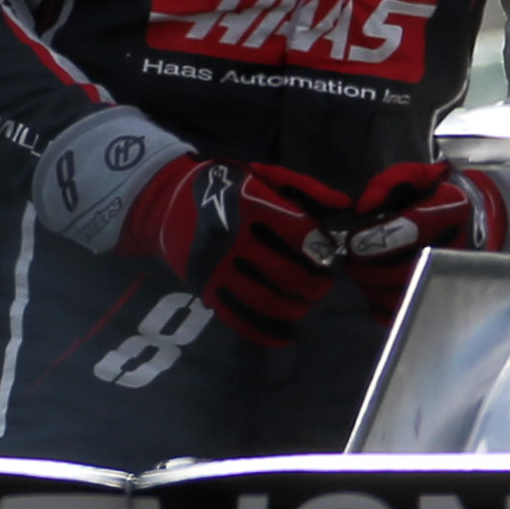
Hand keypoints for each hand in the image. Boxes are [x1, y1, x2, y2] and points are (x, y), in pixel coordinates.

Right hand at [121, 155, 341, 342]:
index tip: (329, 255)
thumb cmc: (224, 186)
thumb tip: (343, 205)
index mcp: (249, 204)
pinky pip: (239, 318)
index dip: (322, 248)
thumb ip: (303, 187)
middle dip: (315, 284)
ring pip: (266, 300)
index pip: (299, 232)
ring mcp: (216, 267)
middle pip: (287, 272)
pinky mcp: (205, 288)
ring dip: (296, 308)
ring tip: (305, 303)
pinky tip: (287, 333)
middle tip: (323, 284)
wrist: (166, 201)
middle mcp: (232, 237)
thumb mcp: (262, 175)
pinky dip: (267, 331)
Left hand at [338, 161, 509, 311]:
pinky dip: (384, 310)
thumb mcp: (409, 177)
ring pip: (406, 297)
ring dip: (372, 290)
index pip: (413, 229)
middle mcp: (456, 245)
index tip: (353, 242)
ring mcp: (453, 275)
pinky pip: (412, 314)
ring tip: (359, 276)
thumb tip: (363, 210)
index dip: (378, 239)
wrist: (468, 216)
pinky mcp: (444, 295)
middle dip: (369, 271)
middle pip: (406, 272)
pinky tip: (373, 294)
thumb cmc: (430, 194)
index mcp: (450, 208)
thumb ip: (384, 187)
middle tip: (350, 263)